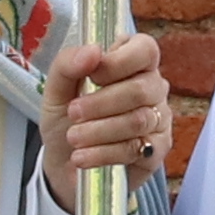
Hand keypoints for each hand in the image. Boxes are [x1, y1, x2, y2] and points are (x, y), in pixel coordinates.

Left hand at [45, 36, 173, 185]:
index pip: (145, 49)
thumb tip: (92, 50)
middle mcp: (152, 88)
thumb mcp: (56, 91)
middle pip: (140, 89)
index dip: (118, 62)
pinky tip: (83, 157)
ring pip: (138, 121)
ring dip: (98, 130)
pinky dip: (104, 153)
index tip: (93, 78)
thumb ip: (67, 65)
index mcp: (132, 64)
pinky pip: (136, 149)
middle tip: (73, 113)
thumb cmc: (66, 121)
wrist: (62, 165)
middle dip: (100, 103)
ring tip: (73, 138)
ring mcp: (158, 120)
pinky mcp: (156, 151)